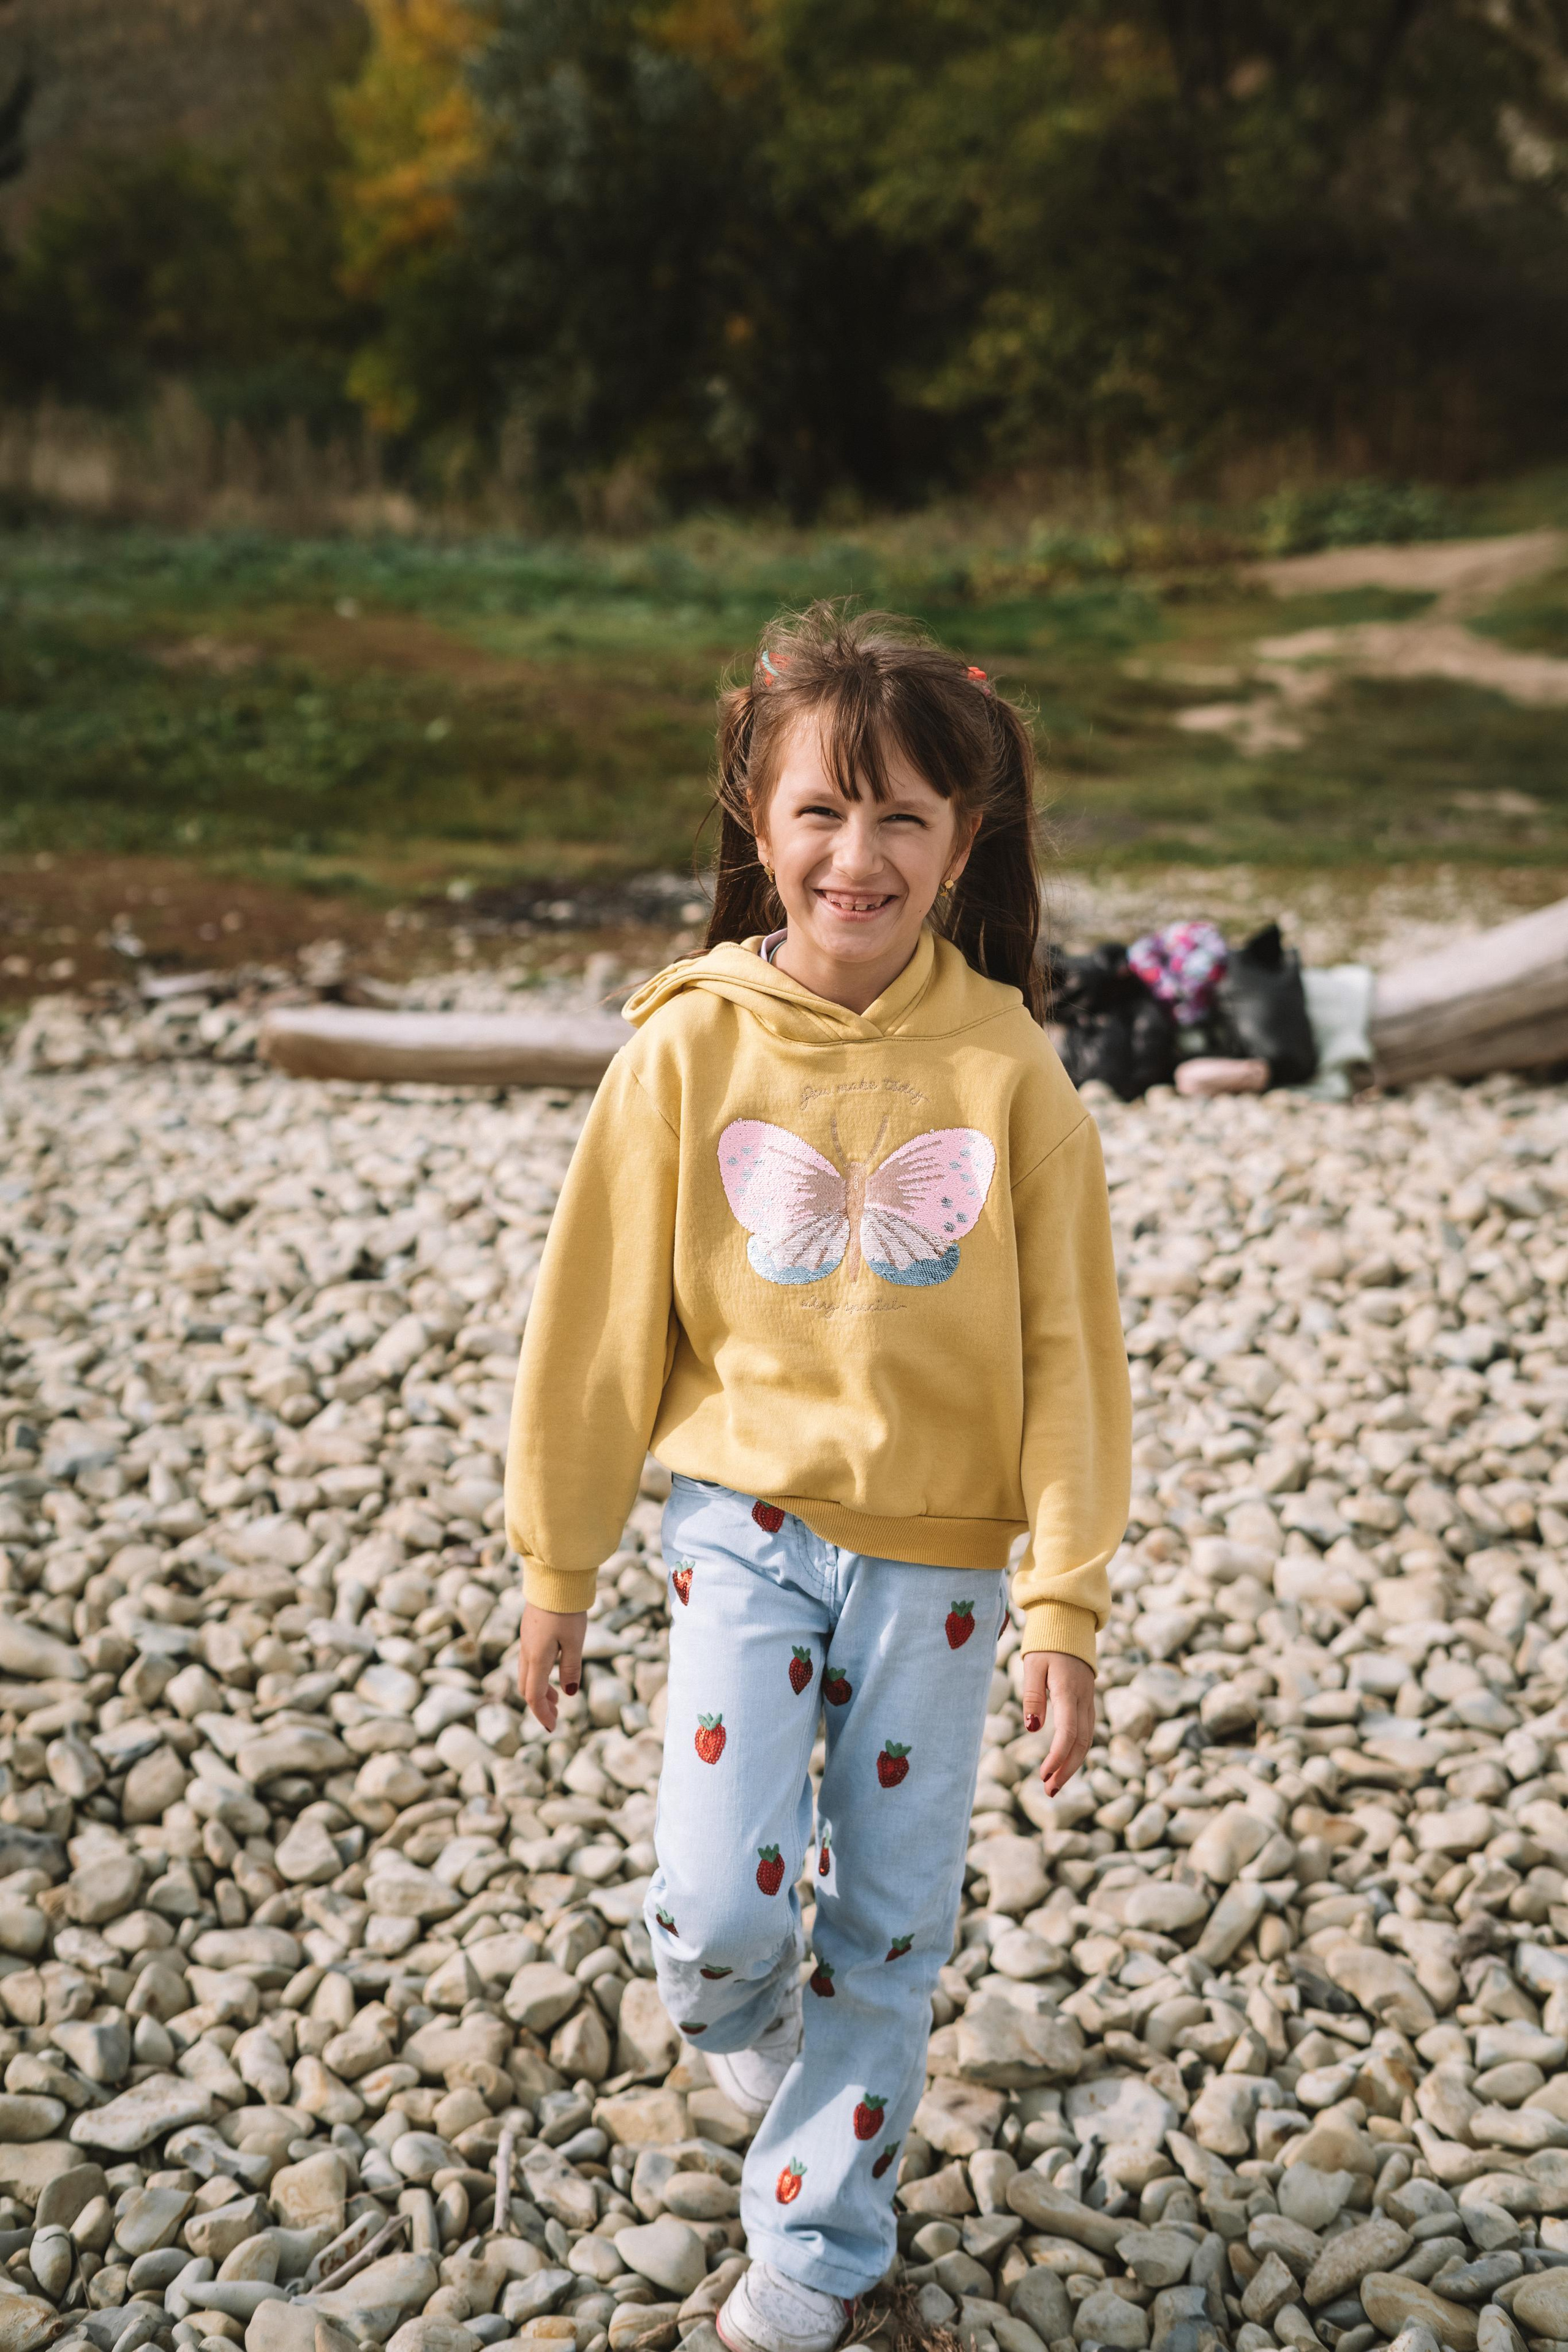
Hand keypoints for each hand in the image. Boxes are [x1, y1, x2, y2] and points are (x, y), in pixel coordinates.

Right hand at [518, 1604, 587, 1731]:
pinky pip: (529, 1661)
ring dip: (540, 1690)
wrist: (554, 1578)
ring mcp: (526, 1640)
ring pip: (527, 1674)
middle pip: (527, 1687)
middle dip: (540, 1705)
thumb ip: (571, 1668)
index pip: (533, 1695)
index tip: (553, 1728)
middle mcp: (527, 1651)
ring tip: (557, 1699)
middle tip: (555, 1718)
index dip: (542, 1714)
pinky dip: (538, 1675)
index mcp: (536, 1657)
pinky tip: (552, 1671)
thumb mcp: (575, 1642)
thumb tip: (569, 1694)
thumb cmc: (567, 1610)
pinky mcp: (530, 1630)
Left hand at [1020, 1650, 1096, 1796]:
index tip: (1043, 1776)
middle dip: (1067, 1770)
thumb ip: (1033, 1696)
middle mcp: (1084, 1699)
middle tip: (1050, 1791)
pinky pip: (1086, 1730)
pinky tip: (1064, 1762)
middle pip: (1081, 1743)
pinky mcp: (1087, 1700)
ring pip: (1087, 1739)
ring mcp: (1089, 1700)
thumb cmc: (1046, 1643)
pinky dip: (1077, 1750)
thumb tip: (1033, 1728)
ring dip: (1072, 1764)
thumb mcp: (1033, 1666)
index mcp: (1069, 1691)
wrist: (1069, 1623)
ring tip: (1054, 1784)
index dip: (1057, 1758)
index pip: (1068, 1734)